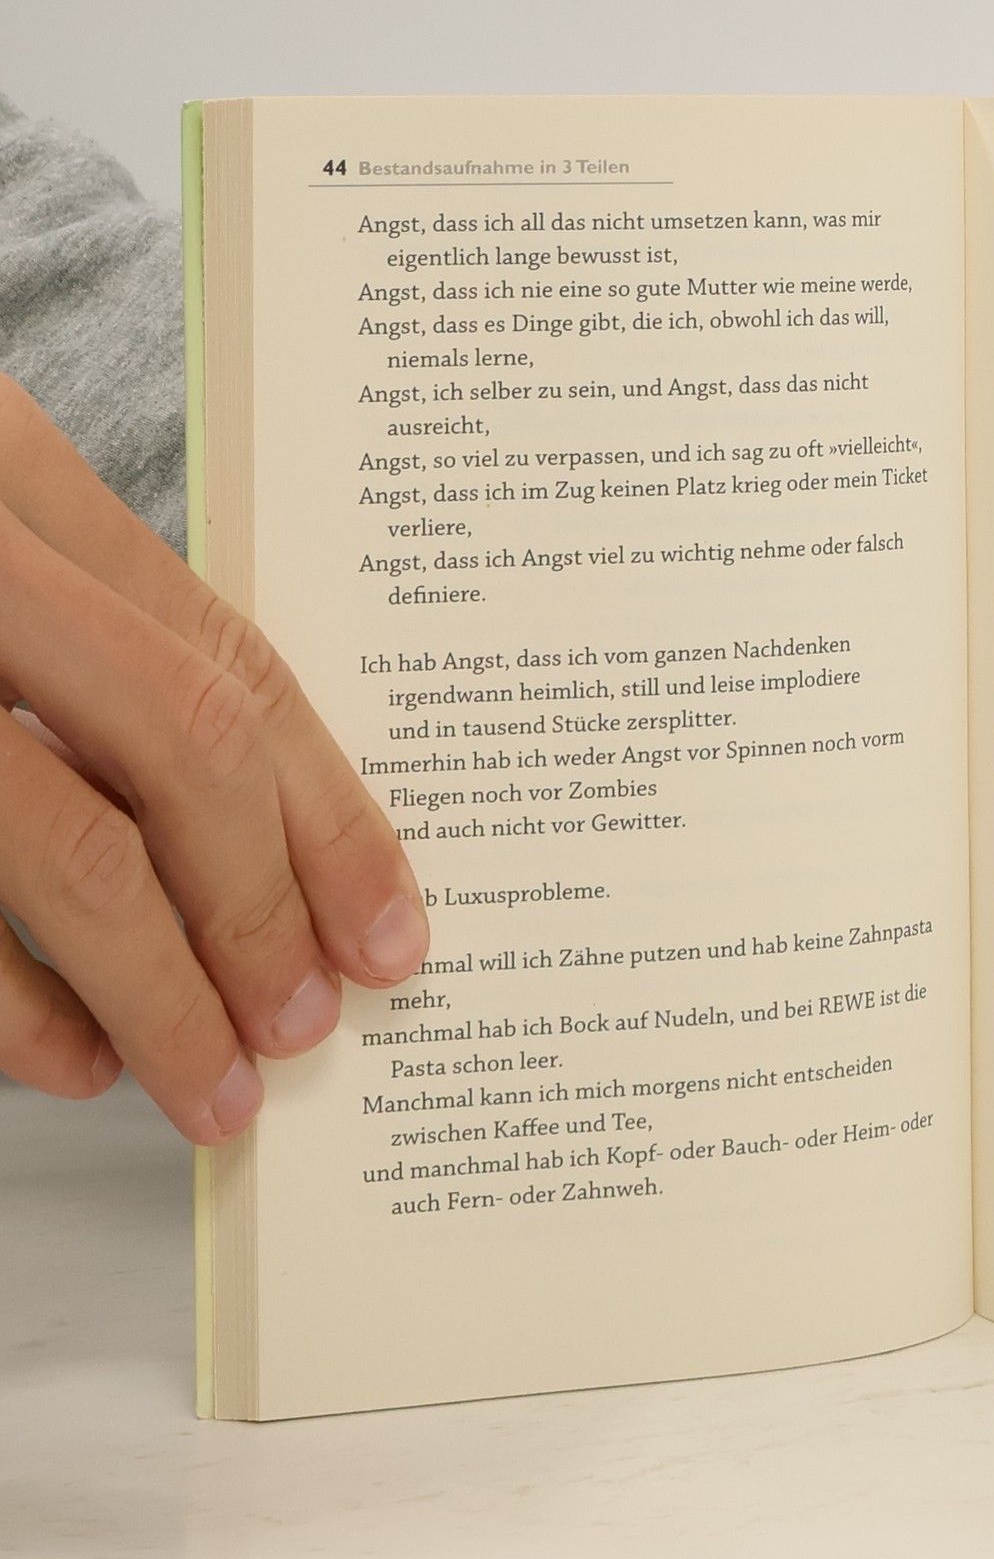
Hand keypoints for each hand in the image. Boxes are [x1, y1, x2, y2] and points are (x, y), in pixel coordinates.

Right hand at [0, 379, 428, 1142]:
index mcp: (6, 473)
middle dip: (258, 911)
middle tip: (308, 1029)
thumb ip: (89, 648)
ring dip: (156, 988)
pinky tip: (70, 1061)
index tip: (390, 932)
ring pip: (55, 841)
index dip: (332, 815)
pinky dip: (5, 1000)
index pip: (229, 666)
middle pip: (173, 745)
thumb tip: (257, 849)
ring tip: (214, 1085)